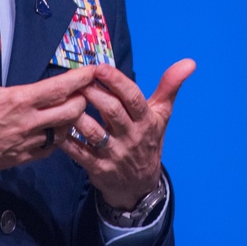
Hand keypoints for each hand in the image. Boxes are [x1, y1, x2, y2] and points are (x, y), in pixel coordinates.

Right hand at [0, 25, 95, 185]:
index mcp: (19, 101)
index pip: (60, 89)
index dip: (81, 78)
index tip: (94, 70)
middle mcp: (28, 123)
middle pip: (73, 112)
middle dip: (82, 98)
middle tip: (82, 89)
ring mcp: (27, 143)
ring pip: (66, 132)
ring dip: (72, 118)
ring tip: (72, 106)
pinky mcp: (23, 158)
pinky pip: (52, 148)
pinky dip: (58, 136)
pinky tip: (55, 126)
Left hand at [59, 59, 195, 209]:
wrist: (140, 185)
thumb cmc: (148, 140)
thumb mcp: (161, 115)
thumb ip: (170, 86)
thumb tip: (189, 62)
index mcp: (146, 121)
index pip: (133, 98)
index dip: (116, 82)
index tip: (99, 68)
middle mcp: (131, 137)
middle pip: (112, 111)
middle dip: (94, 93)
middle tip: (77, 78)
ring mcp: (114, 154)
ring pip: (93, 132)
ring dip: (77, 114)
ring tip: (65, 98)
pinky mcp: (97, 168)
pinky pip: (79, 153)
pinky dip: (67, 139)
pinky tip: (56, 124)